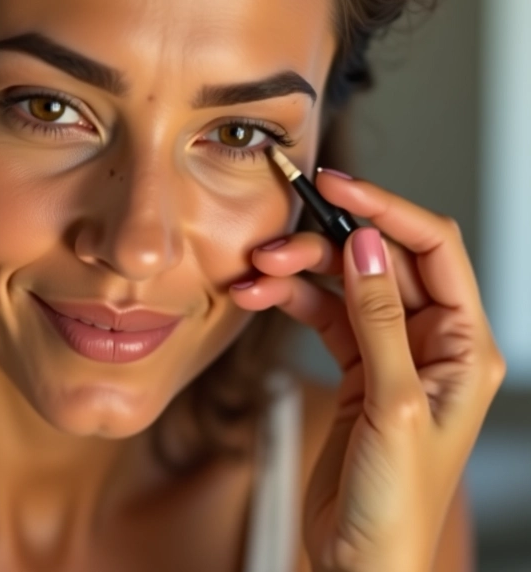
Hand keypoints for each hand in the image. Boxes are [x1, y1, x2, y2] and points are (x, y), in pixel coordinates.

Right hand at [228, 170, 505, 571]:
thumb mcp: (395, 404)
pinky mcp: (355, 365)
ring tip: (256, 275)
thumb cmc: (397, 504)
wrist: (361, 562)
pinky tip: (259, 298)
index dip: (386, 209)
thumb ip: (379, 319)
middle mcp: (430, 340)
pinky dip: (289, 301)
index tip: (337, 186)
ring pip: (343, 284)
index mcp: (465, 345)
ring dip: (298, 274)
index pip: (433, 249)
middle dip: (324, 246)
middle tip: (275, 246)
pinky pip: (321, 314)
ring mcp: (390, 351)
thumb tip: (368, 245)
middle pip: (378, 262)